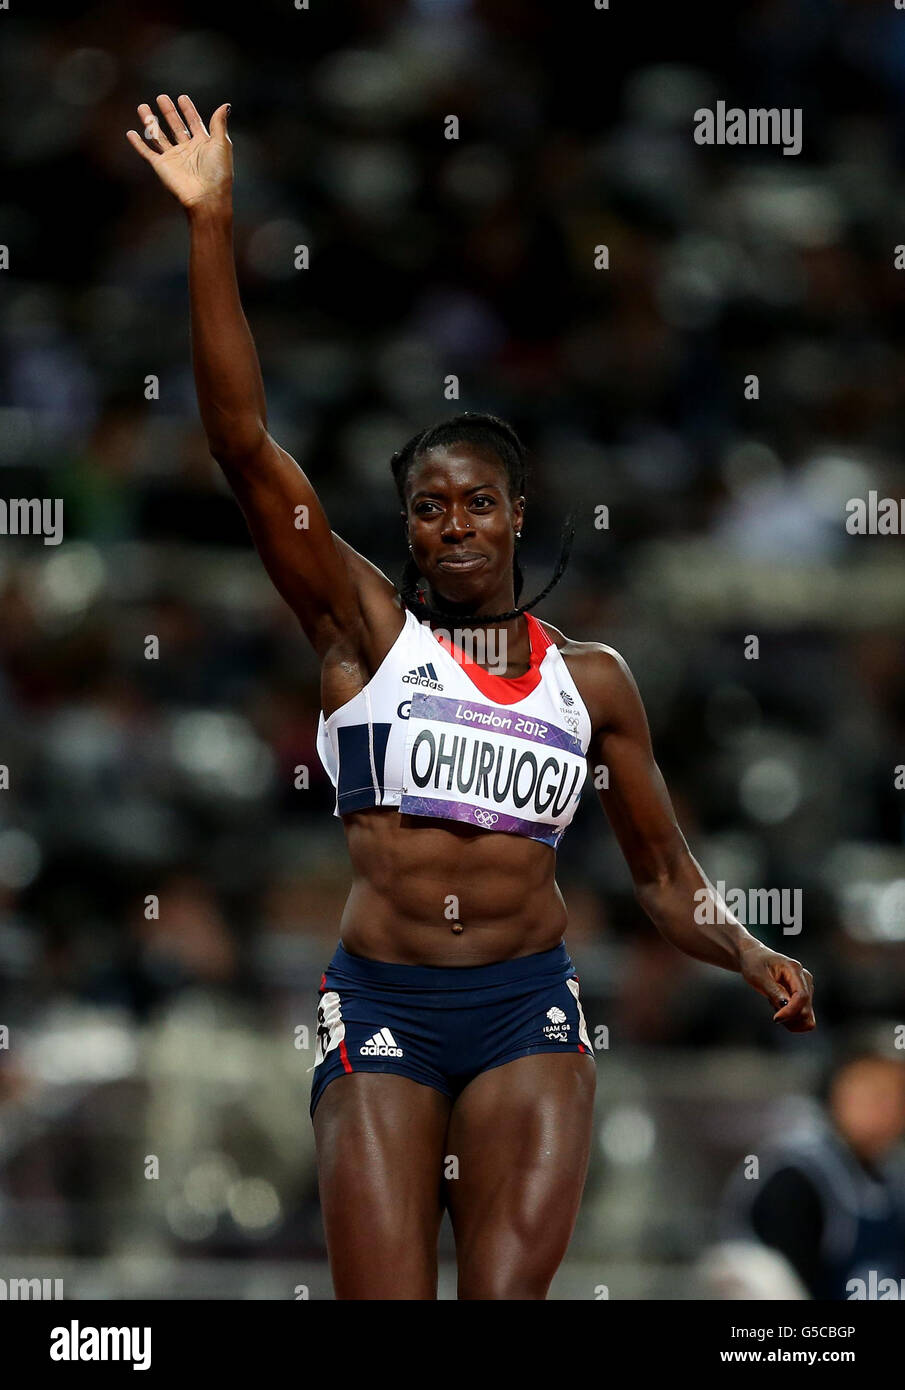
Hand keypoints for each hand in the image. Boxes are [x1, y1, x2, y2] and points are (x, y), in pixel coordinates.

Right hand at [126, 94, 232, 211]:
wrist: (206, 197)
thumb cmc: (218, 173)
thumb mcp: (221, 144)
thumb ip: (219, 123)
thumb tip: (226, 105)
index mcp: (203, 145)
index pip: (194, 123)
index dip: (188, 110)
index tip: (182, 97)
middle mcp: (187, 151)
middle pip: (175, 127)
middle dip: (168, 112)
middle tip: (161, 97)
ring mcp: (173, 158)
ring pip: (159, 136)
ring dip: (150, 122)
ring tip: (142, 107)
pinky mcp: (161, 166)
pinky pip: (146, 153)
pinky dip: (138, 144)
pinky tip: (130, 133)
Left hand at [738, 943, 815, 1031]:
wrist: (754, 957)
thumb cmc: (754, 964)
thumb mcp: (758, 977)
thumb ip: (774, 991)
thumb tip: (786, 1005)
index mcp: (794, 969)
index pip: (802, 996)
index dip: (791, 1011)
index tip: (776, 1019)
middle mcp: (805, 978)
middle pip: (805, 1008)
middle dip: (789, 1017)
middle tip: (771, 1008)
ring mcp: (806, 988)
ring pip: (805, 1015)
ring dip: (789, 1018)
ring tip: (773, 1002)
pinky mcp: (803, 996)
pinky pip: (802, 1016)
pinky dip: (790, 1018)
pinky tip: (778, 1006)